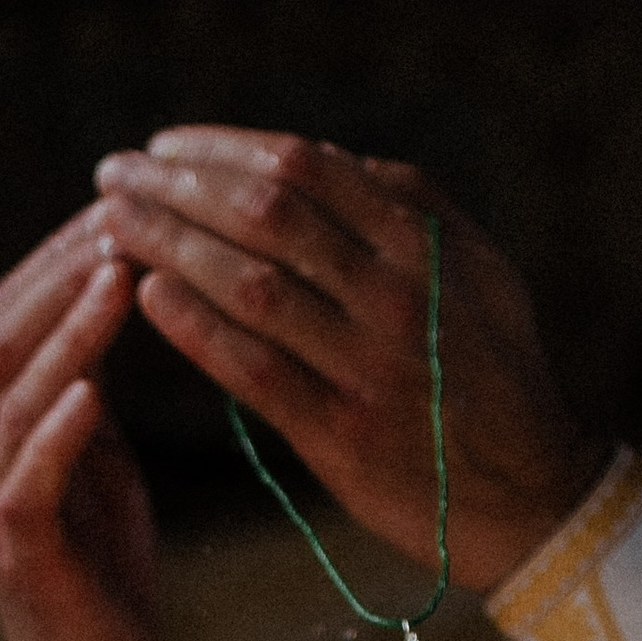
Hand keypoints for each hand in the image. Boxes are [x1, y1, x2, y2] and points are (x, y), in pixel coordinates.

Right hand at [0, 206, 165, 640]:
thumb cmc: (103, 568)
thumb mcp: (100, 460)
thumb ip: (92, 389)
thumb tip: (122, 297)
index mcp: (3, 415)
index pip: (20, 303)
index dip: (68, 247)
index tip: (133, 197)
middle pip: (6, 328)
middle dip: (66, 267)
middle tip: (128, 216)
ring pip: (14, 391)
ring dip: (69, 331)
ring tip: (117, 278)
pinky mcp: (17, 550)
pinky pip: (27, 479)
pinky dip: (59, 431)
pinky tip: (93, 391)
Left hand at [90, 130, 603, 597]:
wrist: (531, 494)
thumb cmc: (496, 375)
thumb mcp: (479, 271)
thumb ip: (412, 207)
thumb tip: (326, 158)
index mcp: (422, 244)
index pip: (304, 168)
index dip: (223, 149)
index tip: (165, 146)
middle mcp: (395, 294)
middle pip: (265, 215)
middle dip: (177, 186)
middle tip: (113, 173)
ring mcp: (368, 365)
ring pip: (249, 285)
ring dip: (169, 246)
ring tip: (110, 225)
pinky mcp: (341, 435)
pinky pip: (254, 371)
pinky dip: (196, 328)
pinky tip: (146, 297)